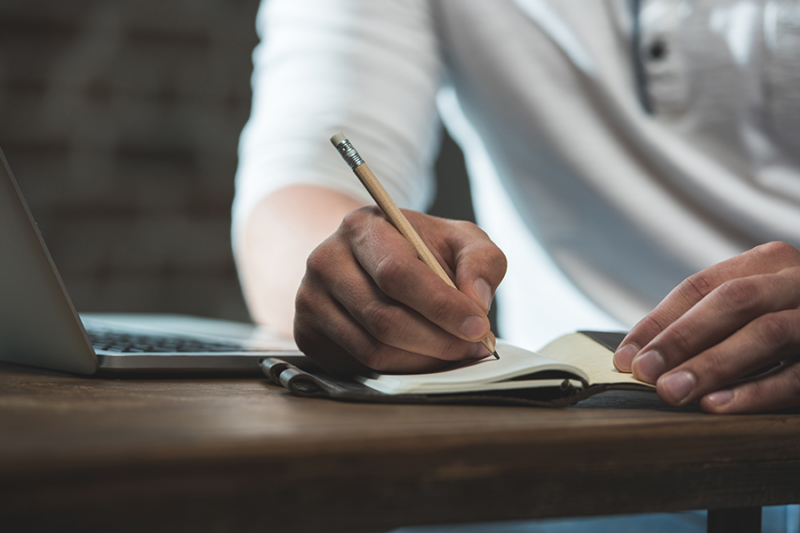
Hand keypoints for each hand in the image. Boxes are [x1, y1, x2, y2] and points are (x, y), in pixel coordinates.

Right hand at [294, 206, 506, 374]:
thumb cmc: (421, 250)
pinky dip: (402, 370)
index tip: (478, 325)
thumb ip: (482, 261)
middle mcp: (325, 261)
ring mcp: (310, 300)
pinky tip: (423, 355)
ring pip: (373, 350)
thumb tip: (476, 300)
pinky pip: (360, 366)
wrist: (370, 262)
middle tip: (474, 346)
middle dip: (438, 341)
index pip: (397, 273)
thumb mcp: (459, 240)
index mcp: (362, 227)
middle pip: (384, 318)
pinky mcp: (308, 334)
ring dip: (424, 360)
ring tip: (455, 351)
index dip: (440, 305)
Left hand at [613, 242, 799, 412]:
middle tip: (642, 374)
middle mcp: (798, 278)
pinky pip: (799, 374)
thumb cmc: (793, 321)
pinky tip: (718, 406)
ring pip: (766, 333)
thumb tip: (638, 354)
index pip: (700, 286)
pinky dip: (757, 391)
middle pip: (731, 301)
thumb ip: (709, 322)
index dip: (659, 322)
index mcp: (768, 261)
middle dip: (681, 339)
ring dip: (713, 365)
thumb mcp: (756, 308)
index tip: (624, 357)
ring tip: (672, 393)